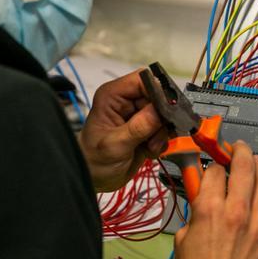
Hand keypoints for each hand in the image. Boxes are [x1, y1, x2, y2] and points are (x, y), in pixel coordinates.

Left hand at [78, 70, 169, 192]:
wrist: (95, 179)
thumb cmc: (93, 160)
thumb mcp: (114, 145)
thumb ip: (138, 128)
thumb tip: (159, 111)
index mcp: (113, 96)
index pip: (142, 79)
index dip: (157, 91)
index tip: (165, 110)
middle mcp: (127, 102)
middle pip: (158, 97)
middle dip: (161, 118)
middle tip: (154, 136)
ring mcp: (138, 116)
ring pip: (165, 114)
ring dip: (161, 133)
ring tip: (149, 146)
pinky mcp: (147, 129)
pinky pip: (164, 129)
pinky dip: (161, 142)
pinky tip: (148, 150)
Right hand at [172, 142, 257, 258]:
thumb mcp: (184, 238)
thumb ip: (196, 215)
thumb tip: (203, 204)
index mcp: (209, 210)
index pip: (215, 173)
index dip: (214, 165)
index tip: (215, 165)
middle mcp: (237, 213)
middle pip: (244, 169)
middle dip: (241, 153)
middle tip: (240, 148)